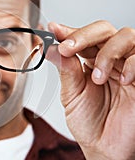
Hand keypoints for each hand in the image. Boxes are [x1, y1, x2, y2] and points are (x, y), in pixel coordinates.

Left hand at [48, 21, 134, 159]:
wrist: (106, 148)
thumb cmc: (89, 123)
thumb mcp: (72, 95)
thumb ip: (66, 70)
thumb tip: (51, 47)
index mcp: (89, 61)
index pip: (82, 37)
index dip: (68, 31)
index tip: (53, 29)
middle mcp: (110, 60)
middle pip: (103, 30)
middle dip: (83, 36)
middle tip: (68, 48)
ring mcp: (128, 66)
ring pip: (125, 36)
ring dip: (106, 53)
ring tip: (97, 77)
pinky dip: (131, 64)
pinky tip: (121, 80)